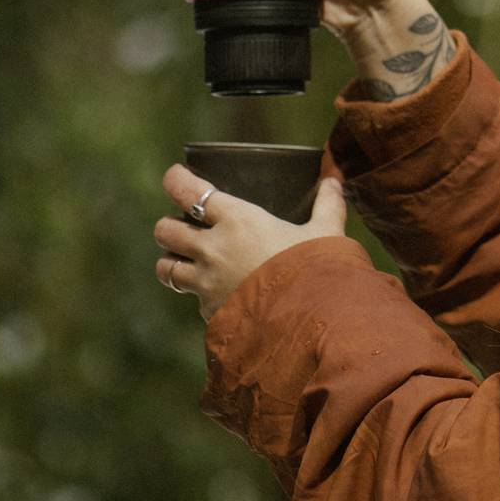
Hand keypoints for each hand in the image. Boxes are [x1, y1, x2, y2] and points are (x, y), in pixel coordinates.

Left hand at [154, 158, 349, 322]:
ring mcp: (207, 283)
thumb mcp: (327, 233)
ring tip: (187, 261)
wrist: (309, 325)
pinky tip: (219, 293)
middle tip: (184, 225)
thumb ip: (328, 205)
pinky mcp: (210, 312)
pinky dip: (199, 294)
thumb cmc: (317, 270)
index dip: (175, 180)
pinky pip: (192, 299)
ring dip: (172, 262)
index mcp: (238, 220)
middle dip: (169, 225)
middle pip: (165, 230)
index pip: (189, 191)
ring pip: (165, 268)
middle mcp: (214, 249)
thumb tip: (334, 182)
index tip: (176, 176)